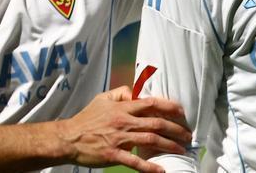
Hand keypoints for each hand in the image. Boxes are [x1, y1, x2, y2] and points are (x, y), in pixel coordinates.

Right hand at [56, 86, 190, 172]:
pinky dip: (149, 167)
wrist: (67, 138)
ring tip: (181, 149)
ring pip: (151, 140)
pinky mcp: (114, 155)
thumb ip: (122, 92)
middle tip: (187, 135)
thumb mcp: (103, 98)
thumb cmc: (86, 118)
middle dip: (176, 129)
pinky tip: (161, 170)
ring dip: (169, 145)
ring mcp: (120, 139)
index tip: (182, 112)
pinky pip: (135, 161)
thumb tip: (138, 91)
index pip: (152, 103)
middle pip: (157, 123)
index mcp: (123, 108)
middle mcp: (125, 122)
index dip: (169, 107)